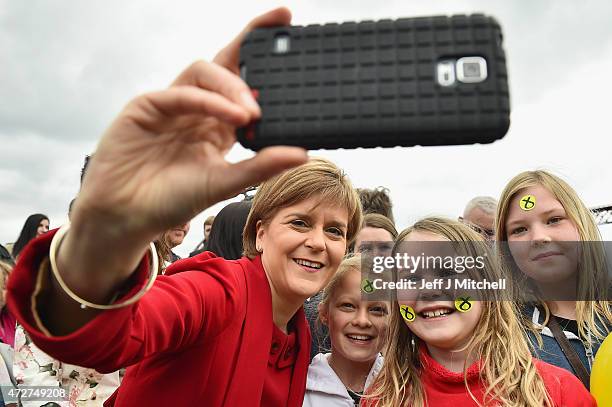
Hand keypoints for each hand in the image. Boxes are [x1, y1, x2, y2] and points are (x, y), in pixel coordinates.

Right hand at [73, 7, 305, 242]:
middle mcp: (200, 108)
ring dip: (232, 84)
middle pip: (227, 62)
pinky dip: (208, 101)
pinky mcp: (148, 106)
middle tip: (282, 20)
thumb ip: (261, 165)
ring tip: (252, 110)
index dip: (267, 59)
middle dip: (252, 38)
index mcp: (220, 123)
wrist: (128, 216)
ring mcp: (174, 104)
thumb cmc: (173, 199)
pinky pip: (182, 93)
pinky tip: (231, 115)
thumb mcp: (225, 182)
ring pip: (205, 72)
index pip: (247, 83)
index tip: (295, 35)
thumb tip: (302, 153)